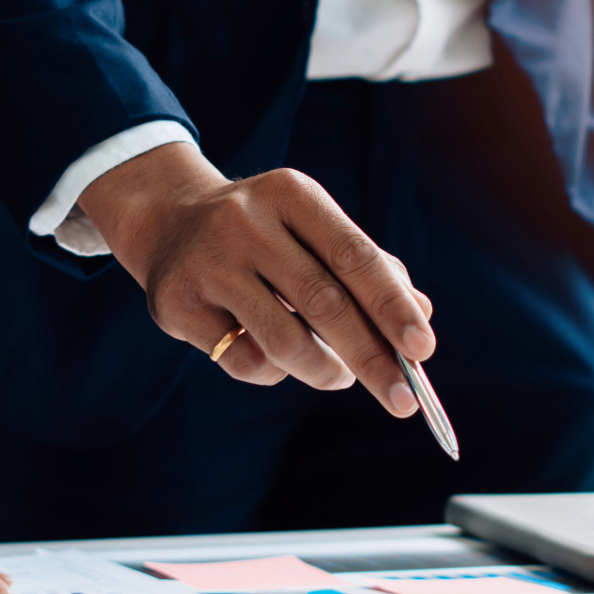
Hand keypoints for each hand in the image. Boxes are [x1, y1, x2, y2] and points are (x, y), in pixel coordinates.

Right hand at [76, 143, 433, 416]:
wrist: (169, 221)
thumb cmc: (265, 232)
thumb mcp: (312, 230)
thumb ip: (367, 267)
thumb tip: (421, 313)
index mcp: (291, 194)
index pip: (354, 255)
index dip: (392, 306)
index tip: (424, 349)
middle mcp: (246, 222)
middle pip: (325, 303)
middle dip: (371, 358)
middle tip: (403, 400)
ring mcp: (208, 263)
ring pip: (284, 342)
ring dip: (325, 372)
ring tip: (339, 376)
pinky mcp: (178, 304)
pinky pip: (244, 361)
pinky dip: (274, 372)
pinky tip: (277, 359)